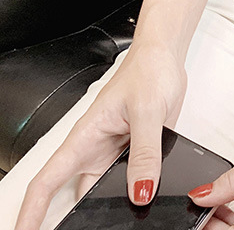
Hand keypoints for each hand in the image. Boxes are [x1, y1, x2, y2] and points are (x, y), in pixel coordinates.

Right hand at [13, 42, 186, 229]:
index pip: (47, 181)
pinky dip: (139, 191)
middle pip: (78, 195)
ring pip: (108, 191)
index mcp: (86, 137)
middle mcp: (98, 148)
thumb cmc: (148, 70)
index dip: (31, 212)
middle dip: (77, 220)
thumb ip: (145, 152)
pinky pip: (134, 180)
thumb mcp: (147, 111)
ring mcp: (117, 152)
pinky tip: (147, 199)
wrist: (166, 56)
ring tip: (121, 224)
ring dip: (114, 206)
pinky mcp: (137, 151)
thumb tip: (141, 190)